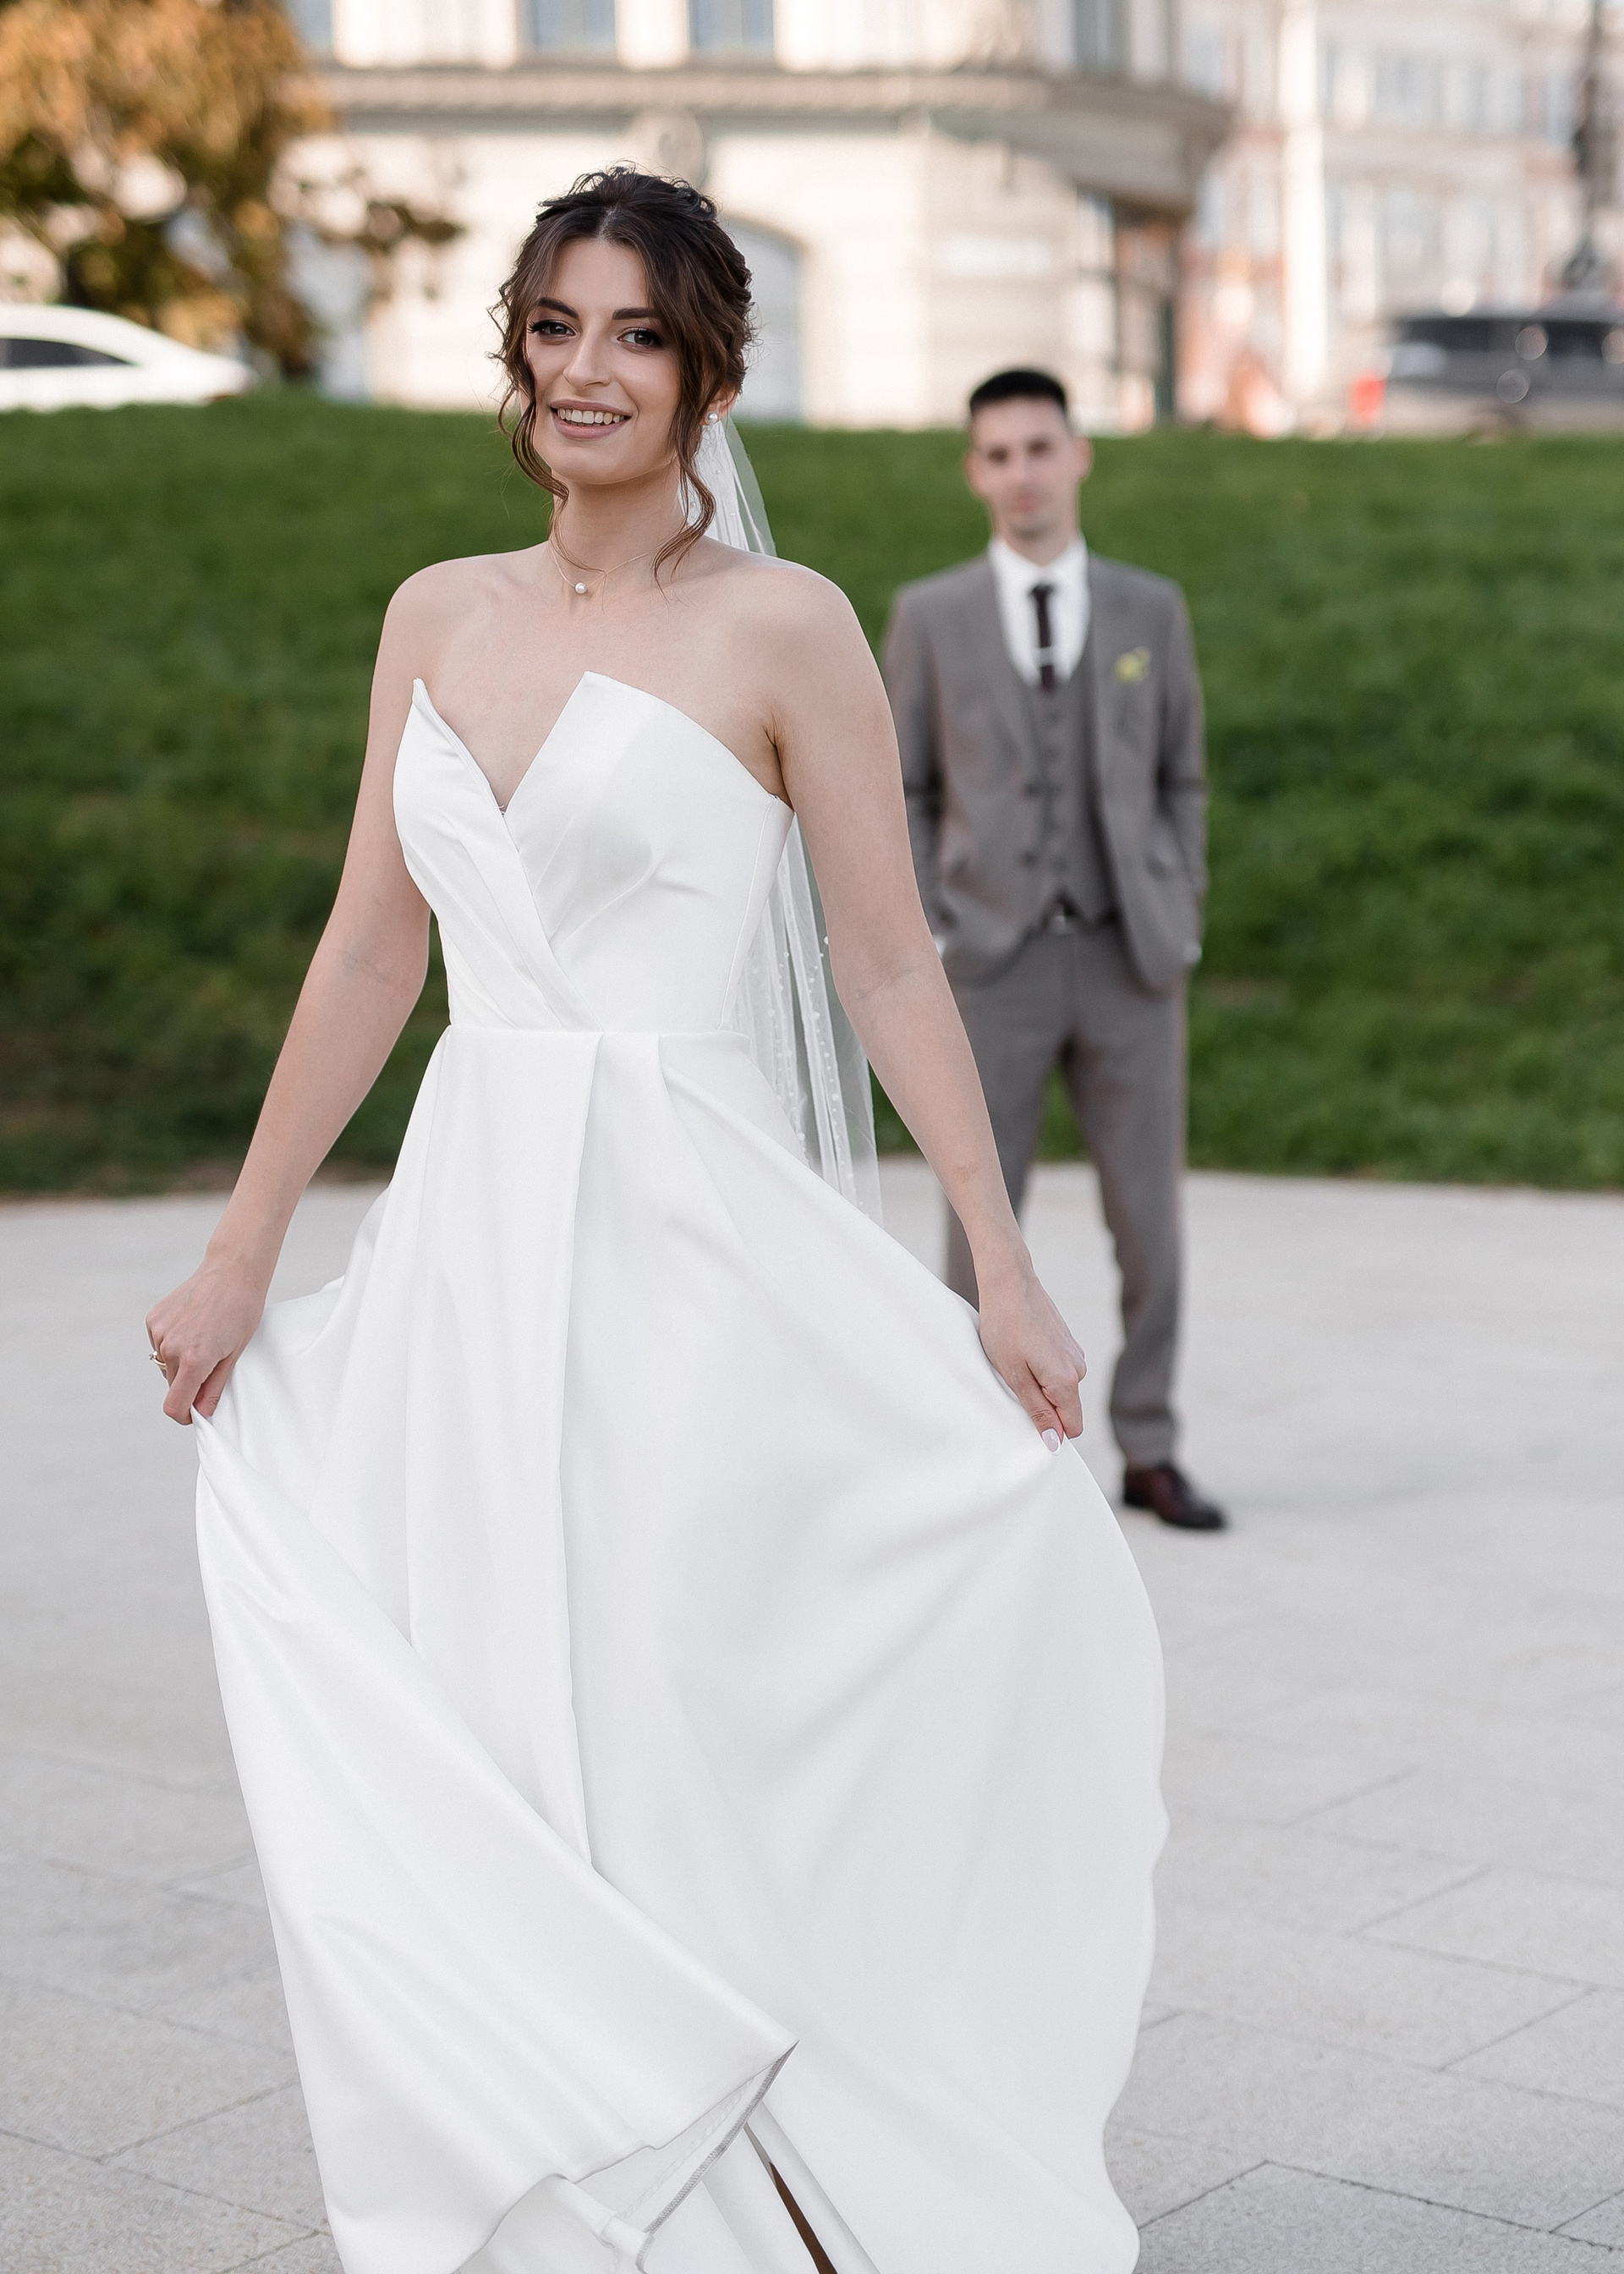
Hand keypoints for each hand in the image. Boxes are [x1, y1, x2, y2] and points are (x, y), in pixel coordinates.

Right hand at [145, 1255, 268, 1425]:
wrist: (231, 1272)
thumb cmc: (241, 1311)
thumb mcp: (235, 1354)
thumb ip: (214, 1387)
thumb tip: (201, 1413)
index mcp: (194, 1360)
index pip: (174, 1405)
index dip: (184, 1415)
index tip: (195, 1412)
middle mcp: (171, 1347)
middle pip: (173, 1385)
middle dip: (189, 1383)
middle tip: (212, 1363)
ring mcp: (159, 1332)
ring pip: (166, 1365)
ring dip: (181, 1362)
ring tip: (204, 1339)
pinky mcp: (154, 1319)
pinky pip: (160, 1344)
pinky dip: (173, 1343)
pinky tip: (192, 1326)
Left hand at [973, 1255, 1086, 1447]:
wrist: (1010, 1282)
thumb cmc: (1005, 1327)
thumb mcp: (1014, 1375)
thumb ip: (1037, 1410)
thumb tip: (1054, 1442)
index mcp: (1067, 1381)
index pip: (1072, 1426)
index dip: (1050, 1429)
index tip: (1025, 1415)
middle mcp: (1079, 1368)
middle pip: (1065, 1408)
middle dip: (1041, 1404)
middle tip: (1012, 1383)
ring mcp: (1075, 1353)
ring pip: (1060, 1388)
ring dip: (1039, 1384)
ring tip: (1014, 1362)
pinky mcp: (1068, 1343)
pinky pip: (1058, 1370)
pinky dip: (1041, 1367)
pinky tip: (1021, 1349)